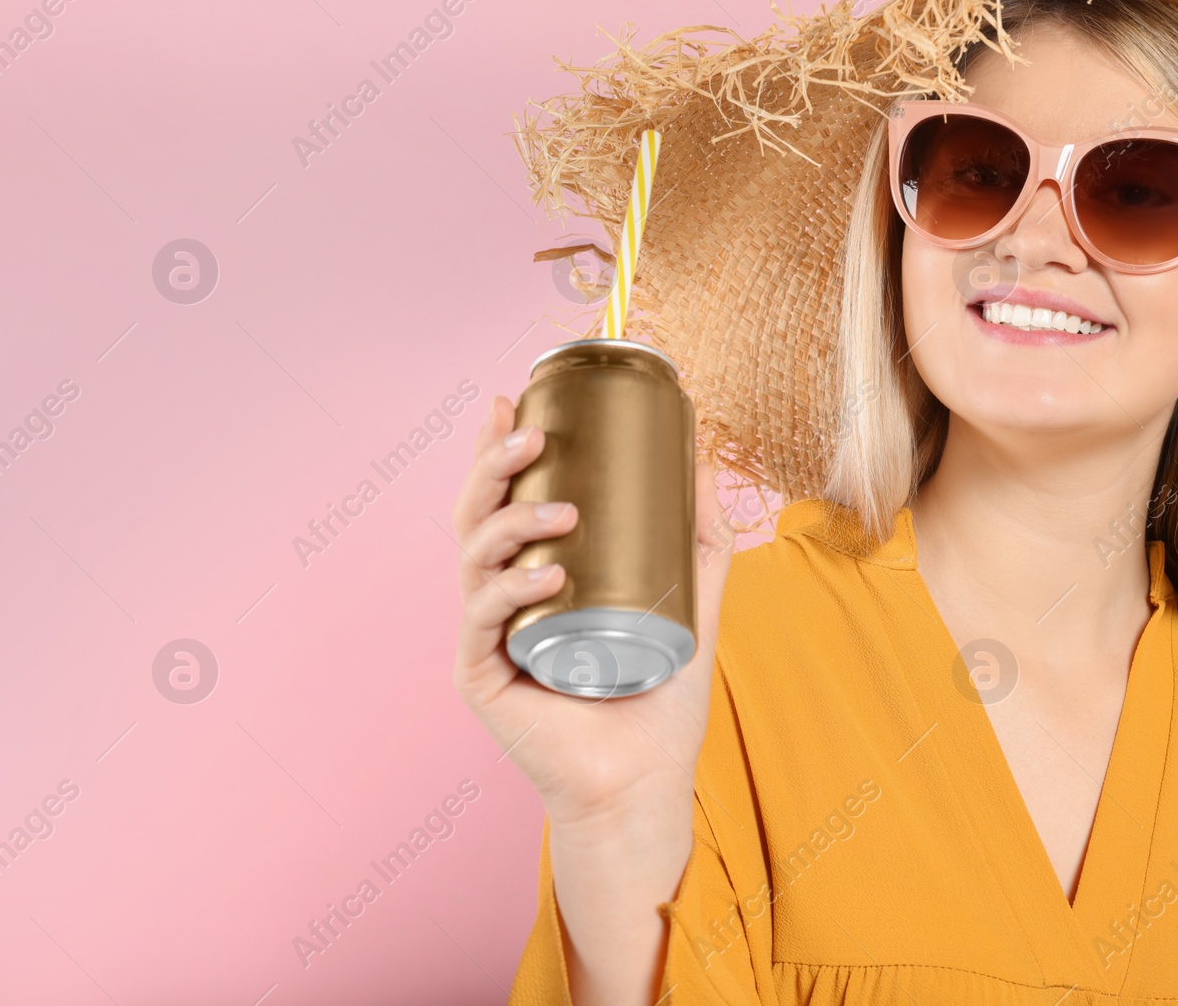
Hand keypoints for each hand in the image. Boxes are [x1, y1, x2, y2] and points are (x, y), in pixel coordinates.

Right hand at [451, 392, 736, 827]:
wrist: (646, 779)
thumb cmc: (658, 696)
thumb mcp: (691, 601)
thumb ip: (699, 537)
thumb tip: (704, 460)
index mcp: (534, 576)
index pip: (504, 500)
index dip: (496, 449)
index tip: (510, 399)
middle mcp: (500, 600)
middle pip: (475, 516)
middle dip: (493, 466)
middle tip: (532, 435)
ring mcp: (486, 638)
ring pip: (472, 559)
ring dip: (509, 523)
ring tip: (560, 511)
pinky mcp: (482, 678)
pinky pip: (482, 620)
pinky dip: (508, 590)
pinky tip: (545, 574)